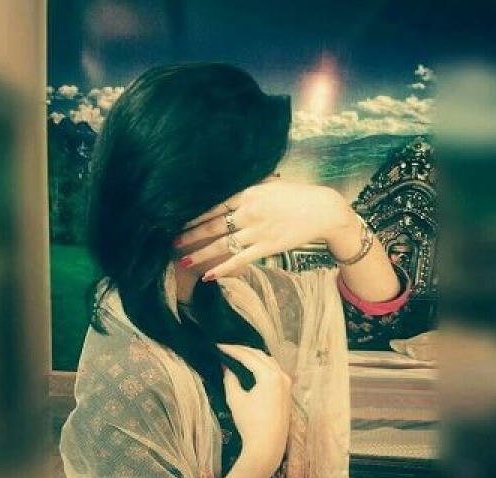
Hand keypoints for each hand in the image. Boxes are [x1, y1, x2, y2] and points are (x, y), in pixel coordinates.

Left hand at [174, 178, 353, 279]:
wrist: (323, 211)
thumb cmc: (297, 195)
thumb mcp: (271, 183)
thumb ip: (249, 185)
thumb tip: (229, 184)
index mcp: (249, 193)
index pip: (214, 205)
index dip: (194, 215)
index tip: (177, 221)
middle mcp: (249, 212)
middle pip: (212, 225)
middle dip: (190, 235)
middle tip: (172, 242)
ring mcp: (257, 231)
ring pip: (222, 244)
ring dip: (200, 254)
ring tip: (182, 261)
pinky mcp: (267, 248)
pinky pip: (239, 260)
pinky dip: (223, 269)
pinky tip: (209, 275)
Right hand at [217, 343, 291, 473]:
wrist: (267, 446)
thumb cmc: (250, 423)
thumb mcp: (235, 399)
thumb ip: (230, 379)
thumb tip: (226, 367)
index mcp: (269, 375)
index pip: (248, 356)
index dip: (232, 350)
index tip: (218, 346)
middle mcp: (281, 375)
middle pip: (260, 355)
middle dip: (242, 350)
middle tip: (226, 348)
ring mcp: (286, 383)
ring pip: (269, 361)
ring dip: (253, 356)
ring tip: (237, 355)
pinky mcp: (287, 391)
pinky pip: (274, 370)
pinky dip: (262, 365)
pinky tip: (251, 366)